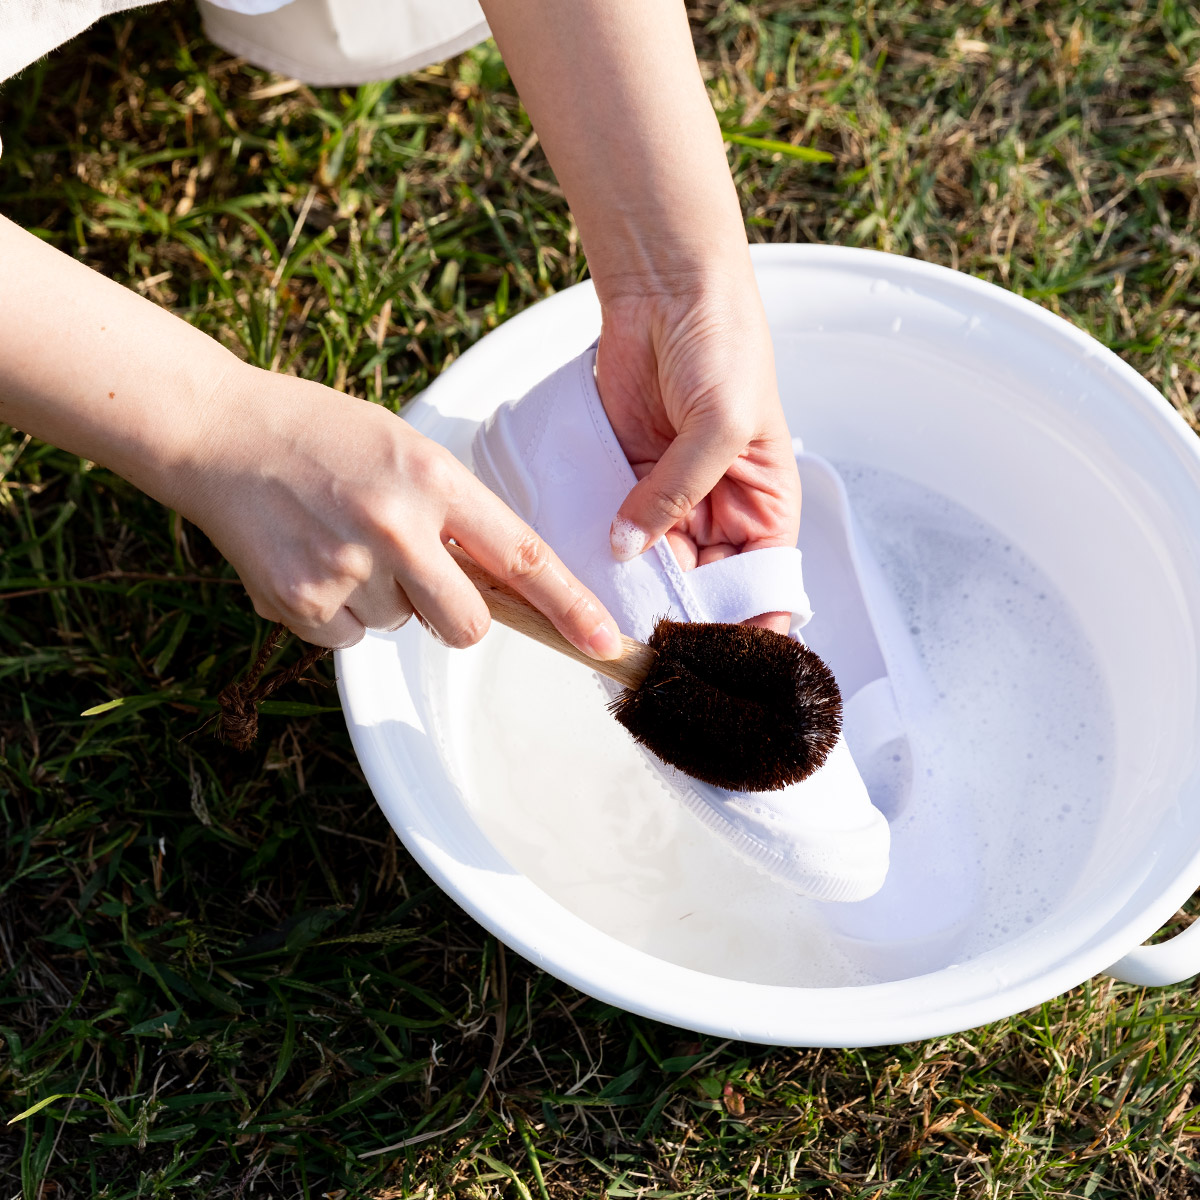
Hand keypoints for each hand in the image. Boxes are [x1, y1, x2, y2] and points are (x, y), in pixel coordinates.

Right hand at [176, 365, 624, 653]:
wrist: (216, 431)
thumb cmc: (321, 436)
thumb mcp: (406, 451)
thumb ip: (455, 514)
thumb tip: (502, 587)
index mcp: (434, 477)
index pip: (524, 557)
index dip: (572, 606)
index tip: (606, 642)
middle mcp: (396, 525)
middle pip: (468, 626)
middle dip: (457, 617)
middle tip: (417, 574)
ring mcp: (346, 568)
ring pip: (402, 627)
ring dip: (383, 600)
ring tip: (339, 540)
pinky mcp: (300, 603)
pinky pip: (349, 639)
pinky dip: (335, 612)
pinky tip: (309, 559)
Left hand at [595, 279, 801, 633]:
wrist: (665, 288)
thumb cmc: (722, 344)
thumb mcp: (721, 424)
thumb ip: (678, 491)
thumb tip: (629, 548)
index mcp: (765, 504)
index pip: (761, 583)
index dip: (744, 623)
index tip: (715, 659)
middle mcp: (719, 511)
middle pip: (702, 585)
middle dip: (680, 614)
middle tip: (648, 647)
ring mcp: (668, 498)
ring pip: (654, 567)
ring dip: (635, 590)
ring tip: (613, 622)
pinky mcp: (625, 481)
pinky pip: (615, 533)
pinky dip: (603, 556)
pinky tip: (588, 578)